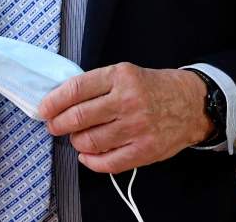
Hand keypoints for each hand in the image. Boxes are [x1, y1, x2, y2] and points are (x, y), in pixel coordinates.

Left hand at [39, 63, 212, 172]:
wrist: (192, 104)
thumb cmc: (154, 88)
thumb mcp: (127, 73)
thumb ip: (98, 85)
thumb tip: (62, 101)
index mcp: (121, 76)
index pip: (76, 89)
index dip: (54, 101)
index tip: (44, 109)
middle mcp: (128, 100)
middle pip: (78, 117)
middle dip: (58, 124)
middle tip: (54, 126)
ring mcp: (137, 127)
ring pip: (90, 141)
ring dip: (76, 142)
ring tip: (77, 138)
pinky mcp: (144, 150)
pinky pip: (107, 163)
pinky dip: (90, 161)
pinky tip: (88, 155)